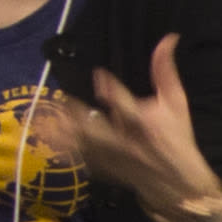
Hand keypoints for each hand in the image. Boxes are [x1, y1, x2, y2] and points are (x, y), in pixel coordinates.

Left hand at [28, 32, 217, 210]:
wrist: (175, 183)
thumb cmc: (176, 137)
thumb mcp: (176, 102)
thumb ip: (166, 71)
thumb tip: (168, 38)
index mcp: (146, 123)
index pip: (129, 105)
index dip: (113, 91)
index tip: (99, 74)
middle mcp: (127, 140)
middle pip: (99, 129)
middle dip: (78, 116)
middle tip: (60, 102)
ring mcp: (114, 156)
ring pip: (84, 143)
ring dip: (64, 132)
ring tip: (45, 120)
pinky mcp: (105, 167)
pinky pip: (81, 157)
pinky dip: (64, 149)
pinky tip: (47, 140)